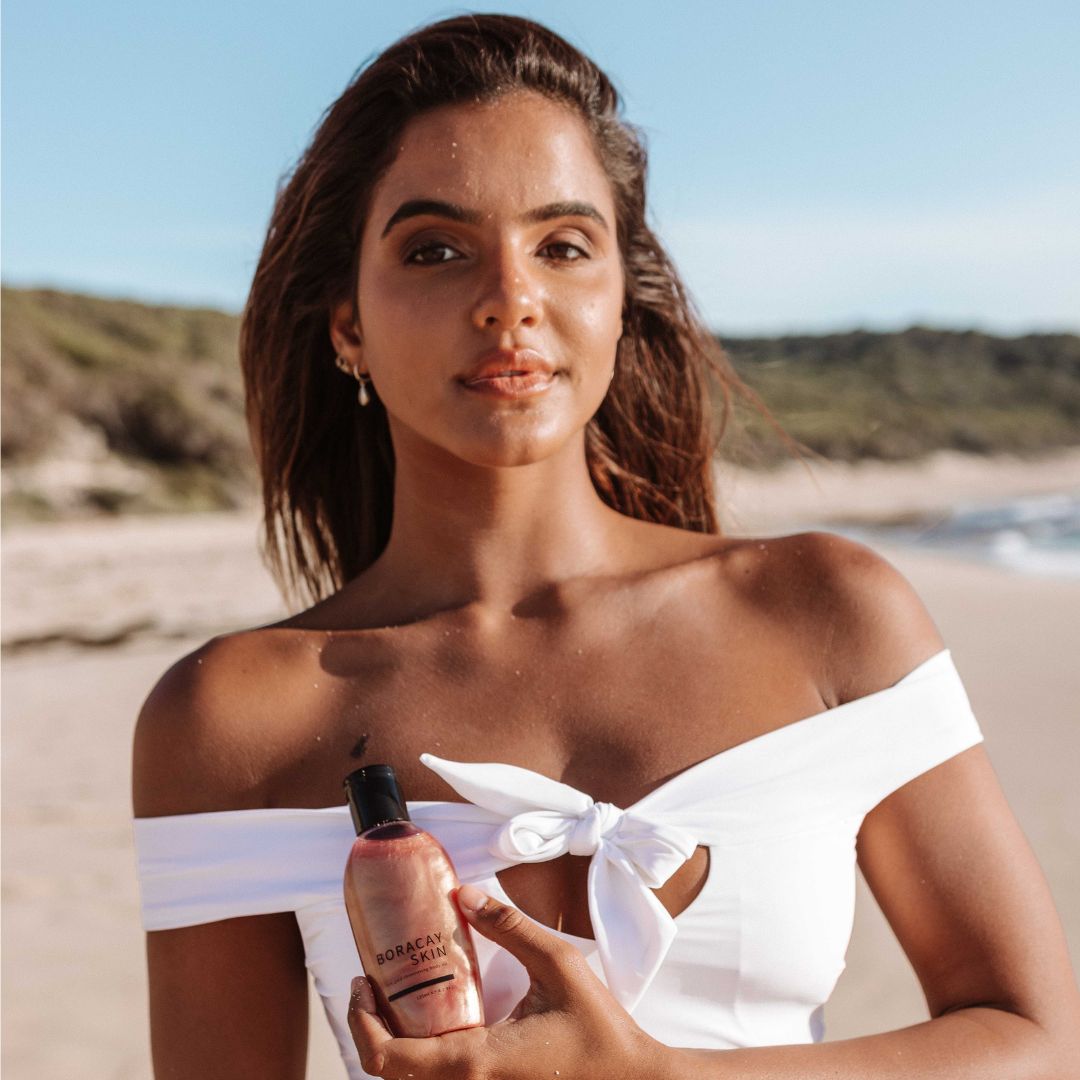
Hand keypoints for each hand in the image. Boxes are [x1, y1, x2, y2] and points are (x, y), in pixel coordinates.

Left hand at [347, 883, 667, 1079]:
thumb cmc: (601, 1031)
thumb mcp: (557, 963)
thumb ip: (509, 926)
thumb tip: (464, 893)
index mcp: (474, 1062)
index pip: (387, 1059)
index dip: (360, 1022)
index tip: (362, 984)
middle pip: (389, 1075)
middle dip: (370, 1027)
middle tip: (373, 984)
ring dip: (393, 1044)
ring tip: (397, 996)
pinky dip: (421, 1056)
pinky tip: (434, 1020)